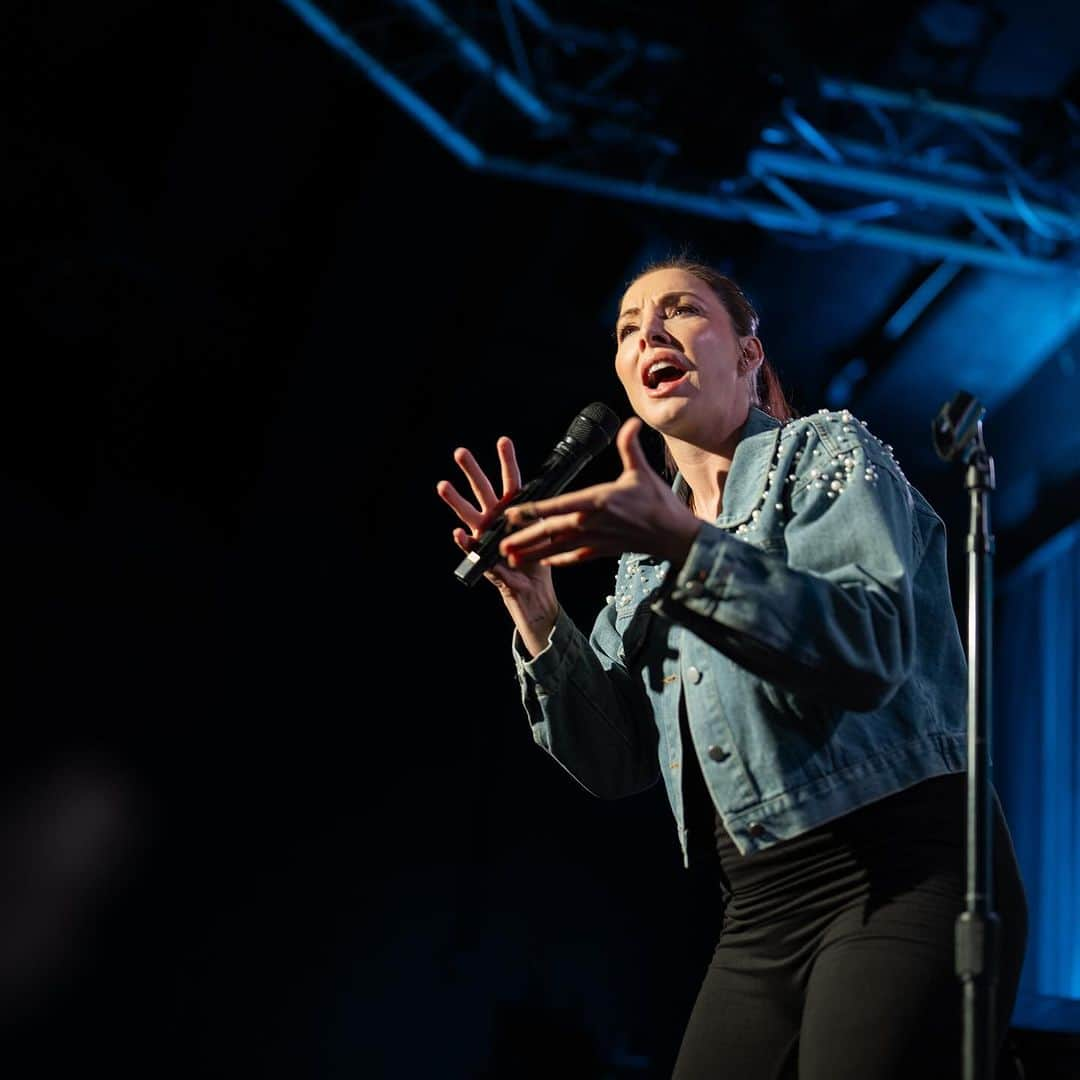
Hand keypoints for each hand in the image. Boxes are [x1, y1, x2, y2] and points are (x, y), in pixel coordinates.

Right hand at [436, 436, 559, 654]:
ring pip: (469, 514)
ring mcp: (486, 537)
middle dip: (472, 471)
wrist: (535, 592)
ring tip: (443, 485)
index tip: (503, 441)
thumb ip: (550, 511)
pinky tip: (459, 533)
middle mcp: (496, 519)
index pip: (511, 481)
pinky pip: (472, 549)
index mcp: (514, 510)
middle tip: (461, 452)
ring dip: (456, 500)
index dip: (507, 461)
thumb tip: (574, 493)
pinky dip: (465, 541)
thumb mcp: (549, 531)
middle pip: (483, 490)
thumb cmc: (541, 560)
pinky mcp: (484, 558)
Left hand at [499, 417, 701, 569]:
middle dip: (524, 539)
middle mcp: (591, 523)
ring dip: (533, 553)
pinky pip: (574, 558)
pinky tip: (544, 562)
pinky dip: (558, 560)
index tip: (511, 515)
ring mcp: (595, 540)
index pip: (557, 506)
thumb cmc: (659, 504)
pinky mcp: (602, 551)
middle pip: (551, 532)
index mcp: (596, 501)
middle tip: (500, 546)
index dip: (532, 511)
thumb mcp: (642, 472)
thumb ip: (630, 446)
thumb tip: (630, 422)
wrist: (675, 537)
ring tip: (511, 559)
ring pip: (558, 548)